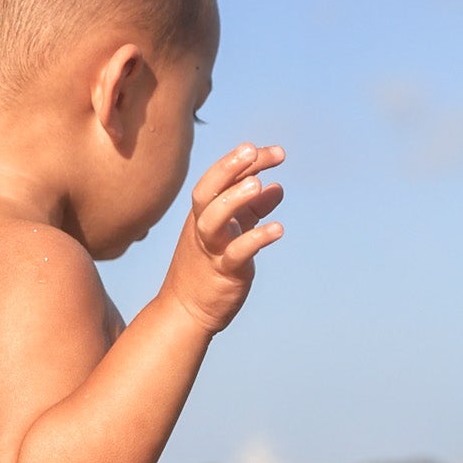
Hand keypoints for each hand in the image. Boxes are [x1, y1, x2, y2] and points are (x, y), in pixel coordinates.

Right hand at [162, 143, 284, 334]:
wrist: (185, 312)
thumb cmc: (208, 270)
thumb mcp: (232, 233)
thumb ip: (253, 209)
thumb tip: (277, 187)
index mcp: (203, 215)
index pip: (219, 179)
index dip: (243, 162)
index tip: (276, 153)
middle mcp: (202, 228)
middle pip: (207, 192)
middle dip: (228, 169)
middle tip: (253, 150)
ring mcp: (211, 250)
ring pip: (214, 220)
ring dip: (234, 199)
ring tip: (258, 184)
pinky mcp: (223, 273)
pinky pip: (237, 253)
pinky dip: (256, 239)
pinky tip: (278, 229)